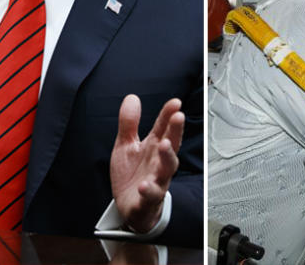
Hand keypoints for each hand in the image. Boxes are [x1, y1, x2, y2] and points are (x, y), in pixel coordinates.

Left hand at [110, 95, 183, 233]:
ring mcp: (156, 180)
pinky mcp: (147, 199)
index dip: (169, 114)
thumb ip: (129, 123)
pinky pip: (151, 195)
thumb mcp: (126, 145)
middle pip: (171, 145)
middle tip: (178, 117)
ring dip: (167, 157)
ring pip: (167, 170)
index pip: (163, 127)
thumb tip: (132, 98)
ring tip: (165, 145)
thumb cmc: (132, 174)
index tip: (175, 102)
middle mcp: (158, 162)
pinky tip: (144, 185)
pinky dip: (149, 191)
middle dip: (176, 131)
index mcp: (153, 147)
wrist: (129, 205)